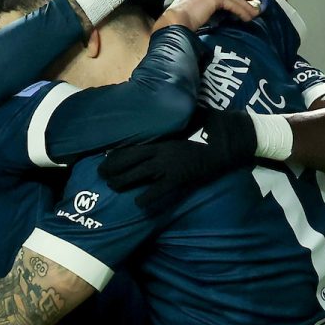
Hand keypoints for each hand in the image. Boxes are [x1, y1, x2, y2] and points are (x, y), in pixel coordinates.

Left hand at [98, 110, 256, 208]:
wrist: (223, 145)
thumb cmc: (203, 134)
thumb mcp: (181, 128)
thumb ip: (167, 129)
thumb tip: (158, 122)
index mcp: (160, 141)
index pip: (131, 147)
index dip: (116, 155)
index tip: (104, 159)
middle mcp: (160, 152)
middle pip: (129, 161)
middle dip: (112, 169)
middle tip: (101, 176)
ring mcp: (168, 165)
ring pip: (139, 174)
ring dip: (123, 182)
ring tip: (113, 187)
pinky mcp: (178, 178)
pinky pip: (158, 190)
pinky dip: (147, 197)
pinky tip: (139, 203)